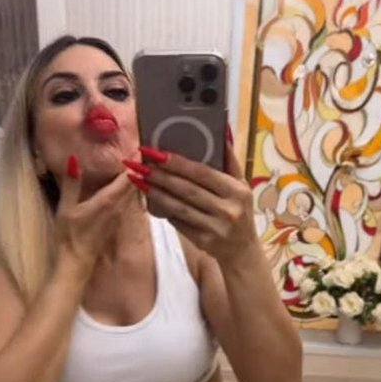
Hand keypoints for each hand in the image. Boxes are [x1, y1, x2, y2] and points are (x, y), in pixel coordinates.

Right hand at [55, 155, 130, 277]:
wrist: (77, 263)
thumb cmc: (70, 236)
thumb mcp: (66, 207)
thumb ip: (72, 183)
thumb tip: (75, 159)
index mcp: (108, 201)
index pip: (127, 178)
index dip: (133, 162)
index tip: (139, 146)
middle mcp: (119, 208)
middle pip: (134, 184)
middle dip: (138, 168)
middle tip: (142, 151)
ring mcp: (119, 216)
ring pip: (133, 193)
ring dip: (136, 179)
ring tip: (138, 163)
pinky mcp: (116, 222)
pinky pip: (128, 201)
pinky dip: (130, 190)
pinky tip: (128, 184)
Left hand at [130, 143, 257, 262]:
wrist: (243, 250)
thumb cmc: (239, 210)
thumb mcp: (241, 185)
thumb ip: (229, 161)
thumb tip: (222, 131)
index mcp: (236, 190)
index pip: (203, 173)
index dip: (178, 163)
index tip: (156, 152)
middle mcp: (227, 209)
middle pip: (187, 189)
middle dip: (160, 175)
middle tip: (138, 163)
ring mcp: (215, 227)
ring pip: (179, 207)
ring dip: (155, 193)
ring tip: (137, 179)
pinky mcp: (203, 241)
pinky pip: (179, 222)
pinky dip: (164, 210)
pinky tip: (149, 199)